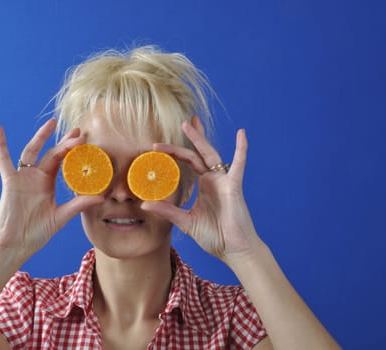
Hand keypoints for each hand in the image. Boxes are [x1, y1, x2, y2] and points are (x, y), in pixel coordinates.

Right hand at [0, 119, 103, 261]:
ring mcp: (22, 178)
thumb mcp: (61, 217)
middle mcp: (36, 177)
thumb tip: (101, 197)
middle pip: (51, 153)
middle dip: (64, 142)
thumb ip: (78, 205)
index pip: (62, 162)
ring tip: (52, 123)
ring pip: (32, 151)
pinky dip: (0, 145)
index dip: (72, 151)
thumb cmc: (36, 232)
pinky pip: (3, 160)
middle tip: (78, 130)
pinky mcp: (10, 181)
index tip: (86, 140)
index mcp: (47, 184)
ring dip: (41, 137)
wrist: (15, 244)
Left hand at [141, 116, 262, 266]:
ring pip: (210, 154)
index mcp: (204, 186)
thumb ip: (167, 211)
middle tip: (181, 122)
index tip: (158, 146)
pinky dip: (241, 149)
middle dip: (190, 137)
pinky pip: (238, 165)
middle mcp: (213, 179)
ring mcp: (223, 181)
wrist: (233, 250)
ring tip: (191, 122)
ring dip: (200, 138)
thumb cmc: (214, 236)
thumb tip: (144, 205)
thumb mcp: (185, 221)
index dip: (173, 153)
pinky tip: (241, 134)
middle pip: (198, 153)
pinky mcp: (233, 186)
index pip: (187, 162)